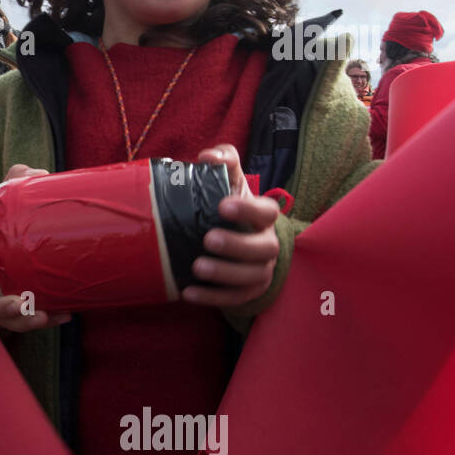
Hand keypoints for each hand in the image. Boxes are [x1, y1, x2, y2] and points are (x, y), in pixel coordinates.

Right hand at [0, 164, 71, 331]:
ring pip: (6, 315)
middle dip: (0, 306)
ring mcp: (5, 291)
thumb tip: (39, 174)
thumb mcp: (14, 193)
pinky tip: (67, 314)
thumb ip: (22, 180)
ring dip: (22, 321)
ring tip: (43, 318)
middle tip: (18, 305)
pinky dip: (47, 317)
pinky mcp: (24, 301)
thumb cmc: (12, 214)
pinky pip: (30, 317)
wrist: (21, 233)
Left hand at [182, 144, 280, 306]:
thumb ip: (224, 162)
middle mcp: (267, 244)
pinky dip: (212, 297)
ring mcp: (260, 270)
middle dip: (237, 245)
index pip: (267, 212)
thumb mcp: (230, 182)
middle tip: (208, 240)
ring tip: (197, 267)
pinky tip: (188, 293)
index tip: (222, 205)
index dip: (248, 210)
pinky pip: (235, 298)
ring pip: (252, 276)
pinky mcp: (248, 291)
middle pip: (264, 248)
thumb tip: (208, 156)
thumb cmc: (229, 206)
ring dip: (225, 273)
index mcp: (263, 217)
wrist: (240, 244)